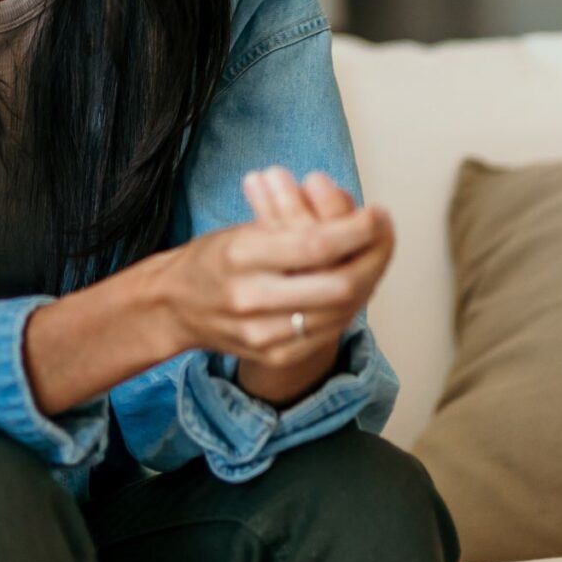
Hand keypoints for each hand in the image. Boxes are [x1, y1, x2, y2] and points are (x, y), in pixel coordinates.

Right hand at [154, 182, 391, 366]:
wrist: (175, 307)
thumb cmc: (214, 259)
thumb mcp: (244, 229)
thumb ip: (293, 222)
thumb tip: (348, 204)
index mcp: (242, 254)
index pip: (315, 245)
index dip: (357, 230)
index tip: (378, 214)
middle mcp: (251, 297)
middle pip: (337, 286)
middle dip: (374, 258)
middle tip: (386, 233)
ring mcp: (263, 333)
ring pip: (340, 313)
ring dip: (368, 282)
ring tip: (377, 255)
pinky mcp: (273, 356)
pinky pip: (328, 334)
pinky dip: (349, 308)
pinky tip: (357, 285)